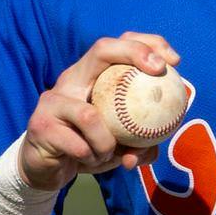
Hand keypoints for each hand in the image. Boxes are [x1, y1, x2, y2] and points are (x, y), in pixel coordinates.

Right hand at [20, 32, 181, 190]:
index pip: (118, 45)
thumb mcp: (117, 145)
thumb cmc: (87, 149)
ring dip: (107, 142)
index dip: (146, 44)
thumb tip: (156, 146)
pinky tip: (87, 161)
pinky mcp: (40, 123)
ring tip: (106, 154)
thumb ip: (139, 144)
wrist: (45, 170)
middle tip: (158, 69)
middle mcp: (71, 79)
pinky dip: (91, 157)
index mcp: (91, 78)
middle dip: (135, 52)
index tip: (175, 60)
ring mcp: (52, 98)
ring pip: (92, 116)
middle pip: (102, 49)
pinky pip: (78, 144)